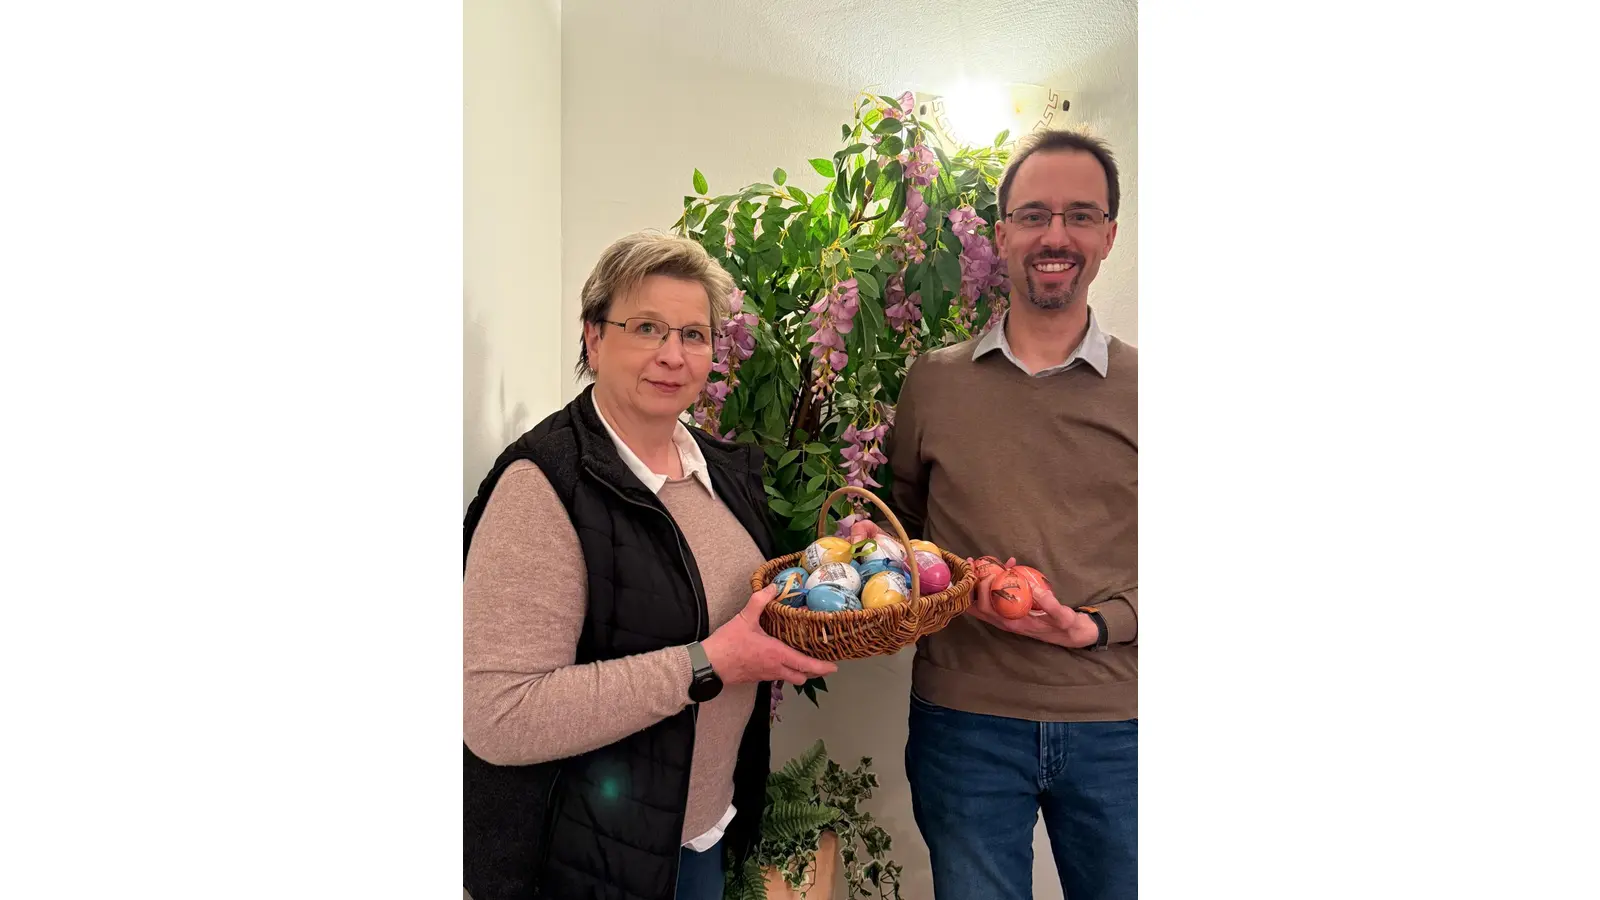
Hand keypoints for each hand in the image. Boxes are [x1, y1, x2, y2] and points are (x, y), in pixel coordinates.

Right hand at [701, 584, 837, 684]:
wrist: (708, 665)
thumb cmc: (728, 644)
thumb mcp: (744, 618)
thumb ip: (760, 601)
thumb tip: (773, 587)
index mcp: (777, 654)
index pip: (805, 665)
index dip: (822, 667)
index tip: (834, 667)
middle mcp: (775, 668)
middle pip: (802, 677)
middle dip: (813, 672)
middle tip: (821, 663)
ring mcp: (765, 675)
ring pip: (789, 679)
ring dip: (798, 673)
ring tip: (803, 660)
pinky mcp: (756, 678)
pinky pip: (776, 677)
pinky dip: (784, 671)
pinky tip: (780, 660)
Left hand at [965, 560, 1099, 648]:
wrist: (1069, 633)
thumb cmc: (1064, 625)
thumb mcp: (1062, 616)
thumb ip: (1050, 604)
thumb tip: (1033, 586)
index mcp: (1013, 622)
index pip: (986, 608)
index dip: (982, 590)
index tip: (992, 573)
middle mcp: (1004, 621)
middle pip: (976, 605)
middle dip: (971, 584)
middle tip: (973, 563)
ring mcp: (1005, 617)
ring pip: (981, 602)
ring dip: (976, 584)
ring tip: (977, 563)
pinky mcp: (1010, 611)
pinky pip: (994, 598)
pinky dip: (992, 584)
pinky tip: (1003, 567)